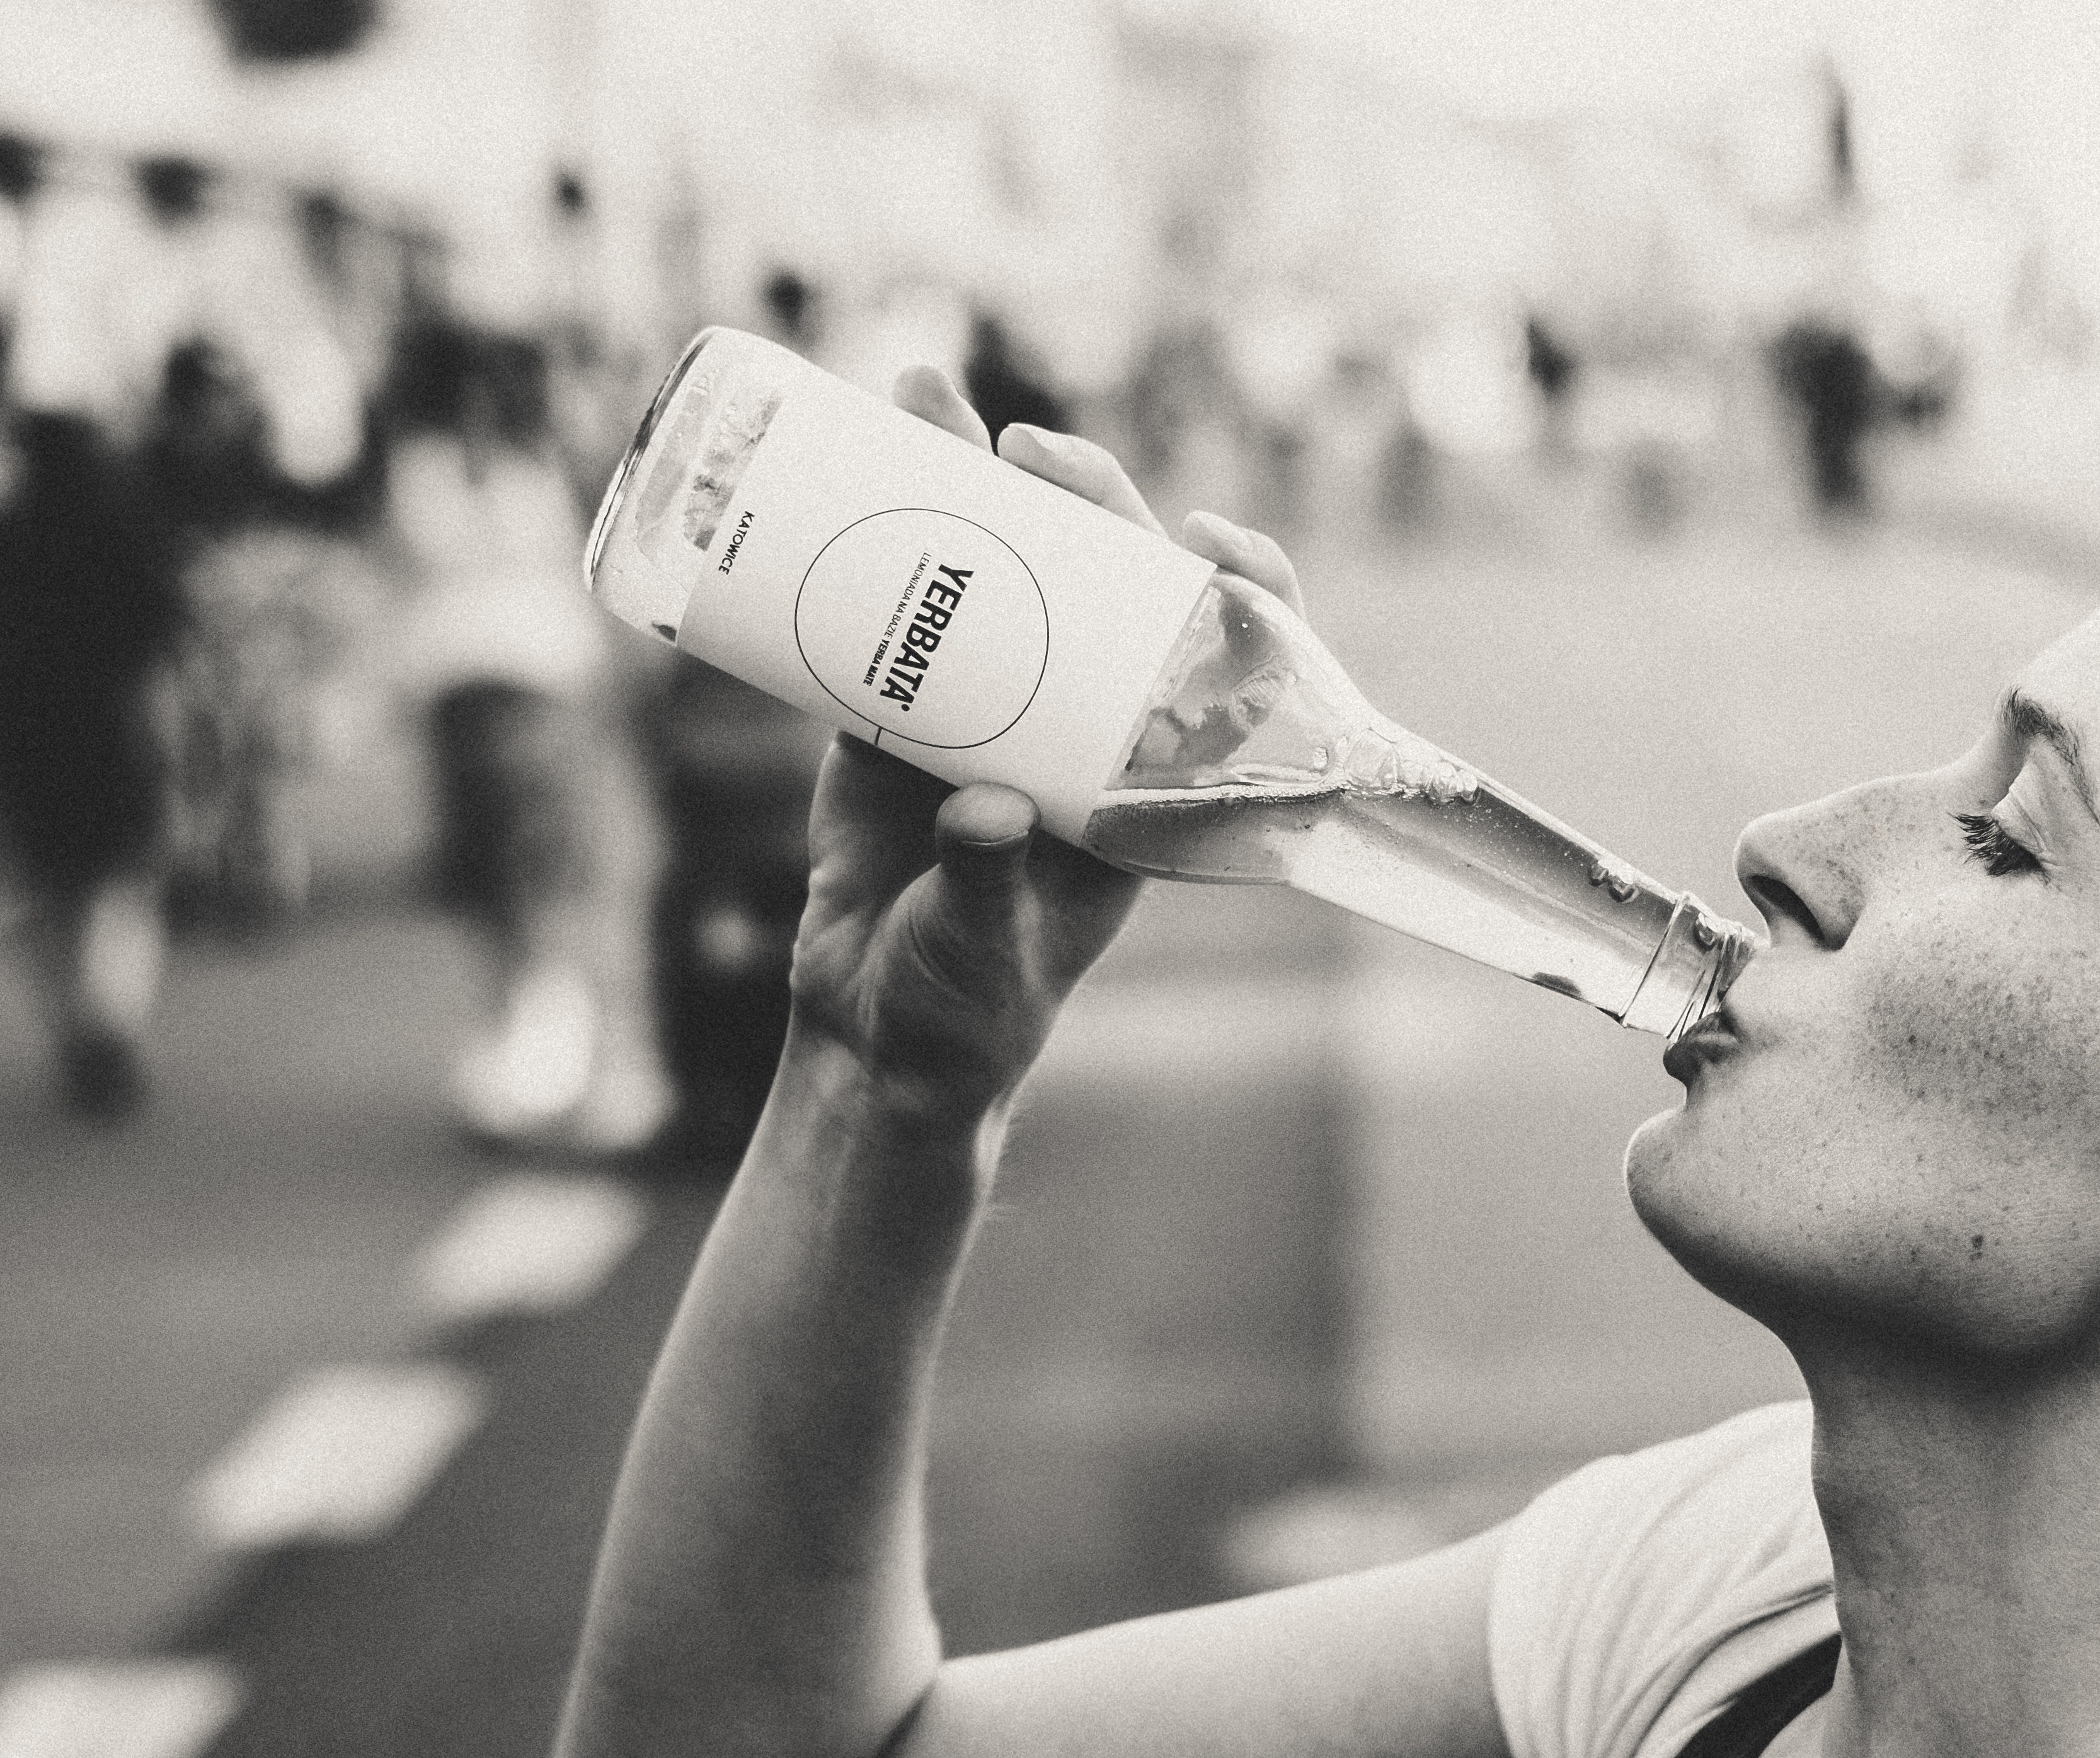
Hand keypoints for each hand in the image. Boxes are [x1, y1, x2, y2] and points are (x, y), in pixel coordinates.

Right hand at [781, 369, 1307, 1124]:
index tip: (1205, 539)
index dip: (1239, 591)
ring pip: (1001, 565)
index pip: (1230, 661)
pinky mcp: (901, 706)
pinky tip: (859, 454)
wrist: (871, 1025)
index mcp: (1144, 777)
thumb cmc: (964, 1002)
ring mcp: (993, 702)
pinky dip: (881, 529)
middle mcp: (1081, 720)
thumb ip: (986, 884)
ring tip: (925, 390)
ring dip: (969, 477)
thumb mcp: (985, 949)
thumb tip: (984, 811)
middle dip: (1082, 497)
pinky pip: (901, 601)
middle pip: (1106, 578)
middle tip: (1029, 449)